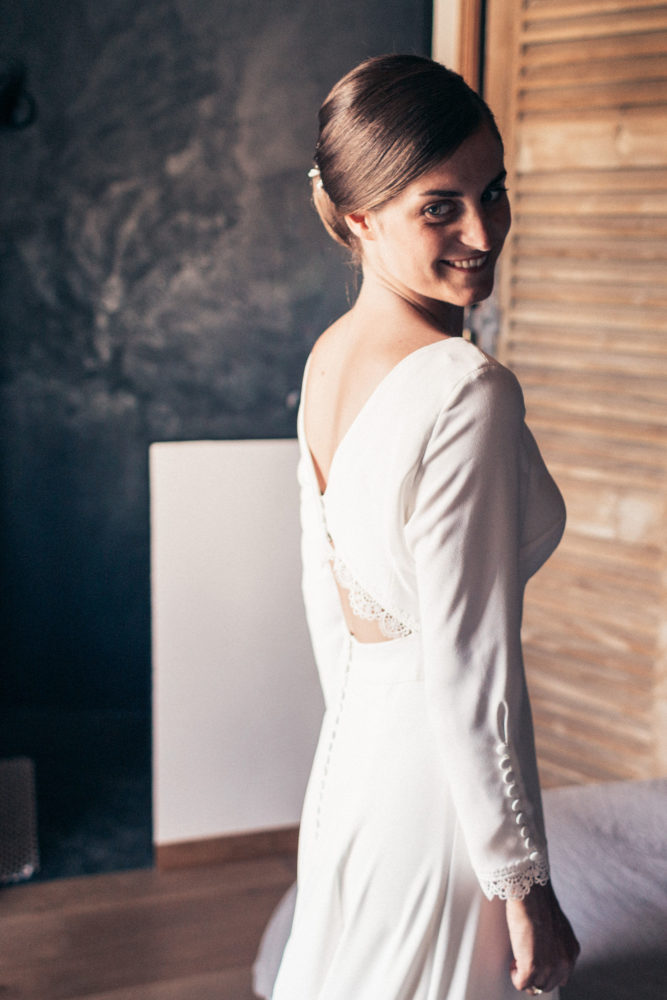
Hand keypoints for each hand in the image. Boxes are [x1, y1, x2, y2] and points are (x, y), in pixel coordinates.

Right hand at [505, 880, 579, 994]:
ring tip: (517, 960)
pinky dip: (515, 976)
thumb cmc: (539, 904)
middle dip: (535, 976)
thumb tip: (545, 950)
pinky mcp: (532, 967)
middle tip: (523, 961)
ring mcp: (549, 967)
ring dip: (524, 977)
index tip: (536, 960)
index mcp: (572, 951)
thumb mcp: (557, 927)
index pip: (561, 976)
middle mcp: (564, 963)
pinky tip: (513, 963)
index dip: (546, 971)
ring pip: (535, 986)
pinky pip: (521, 984)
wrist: (531, 895)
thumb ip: (557, 943)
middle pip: (548, 984)